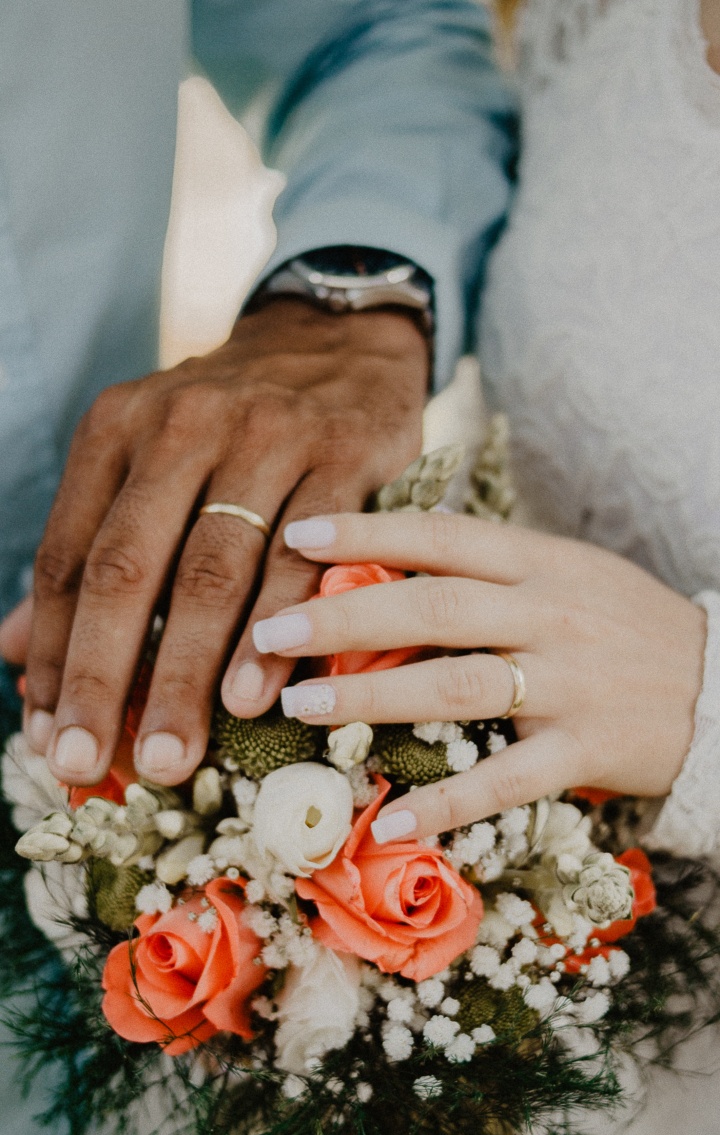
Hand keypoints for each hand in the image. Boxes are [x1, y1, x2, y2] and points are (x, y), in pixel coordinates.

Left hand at [0, 302, 426, 786]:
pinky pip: (308, 555)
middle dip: (105, 676)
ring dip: (189, 671)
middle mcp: (181, 425)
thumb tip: (14, 653)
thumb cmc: (230, 424)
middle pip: (130, 568)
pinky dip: (279, 629)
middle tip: (90, 763)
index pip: (69, 558)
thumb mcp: (143, 461)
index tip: (48, 737)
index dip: (54, 655)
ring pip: (214, 570)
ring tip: (173, 751)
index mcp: (117, 430)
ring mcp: (266, 436)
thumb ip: (86, 550)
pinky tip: (258, 695)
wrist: (337, 339)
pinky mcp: (342, 454)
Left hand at [252, 511, 705, 840]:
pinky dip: (448, 801)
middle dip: (340, 618)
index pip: (441, 536)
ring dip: (372, 696)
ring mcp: (569, 682)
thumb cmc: (625, 626)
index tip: (295, 534)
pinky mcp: (586, 748)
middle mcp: (550, 613)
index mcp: (542, 561)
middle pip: (431, 609)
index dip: (365, 531)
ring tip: (301, 705)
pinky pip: (506, 778)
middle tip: (266, 633)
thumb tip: (389, 564)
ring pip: (456, 686)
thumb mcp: (568, 574)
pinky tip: (390, 815)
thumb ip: (491, 569)